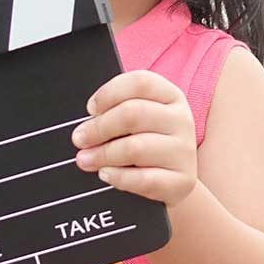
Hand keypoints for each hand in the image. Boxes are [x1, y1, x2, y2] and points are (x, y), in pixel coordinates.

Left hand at [70, 69, 197, 208]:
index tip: (90, 109)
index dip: (109, 93)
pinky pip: (144, 179)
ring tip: (85, 159)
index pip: (140, 82)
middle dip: (99, 127)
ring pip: (136, 148)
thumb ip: (116, 113)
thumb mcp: (139, 119)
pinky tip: (105, 174)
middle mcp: (181, 119)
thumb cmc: (147, 142)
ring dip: (103, 154)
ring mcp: (184, 151)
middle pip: (133, 113)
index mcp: (171, 95)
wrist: (174, 180)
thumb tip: (86, 127)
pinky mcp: (182, 181)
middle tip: (79, 139)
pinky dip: (118, 177)